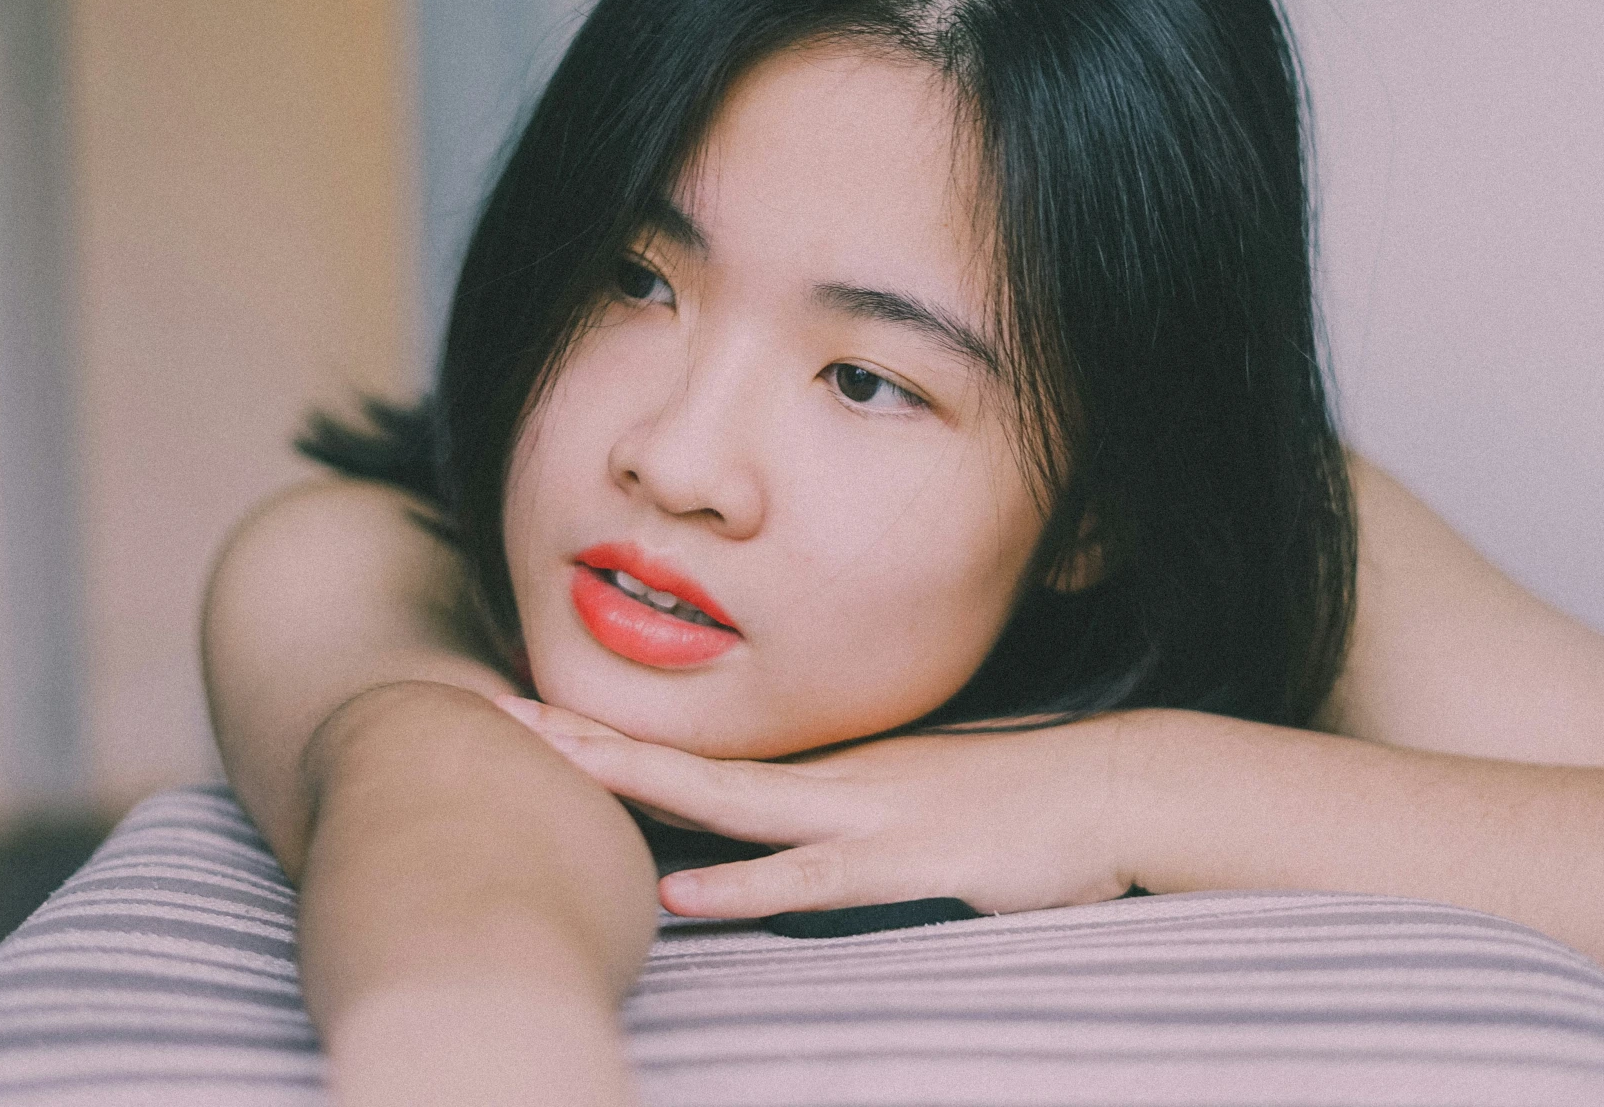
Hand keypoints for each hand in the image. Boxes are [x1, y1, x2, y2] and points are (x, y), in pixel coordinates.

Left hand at [492, 695, 1167, 920]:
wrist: (1114, 788)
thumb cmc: (1021, 797)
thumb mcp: (917, 796)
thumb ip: (845, 815)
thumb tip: (771, 842)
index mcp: (825, 767)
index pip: (694, 751)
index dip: (607, 734)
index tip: (522, 712)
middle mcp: (828, 779)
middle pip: (682, 760)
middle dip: (584, 739)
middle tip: (489, 708)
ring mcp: (864, 815)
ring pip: (726, 802)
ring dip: (636, 785)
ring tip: (550, 767)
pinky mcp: (908, 859)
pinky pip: (811, 878)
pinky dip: (743, 885)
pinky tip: (680, 894)